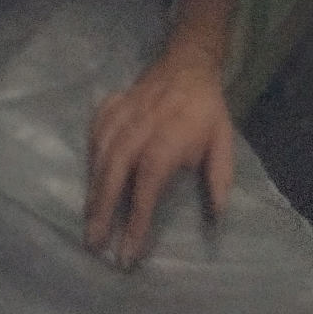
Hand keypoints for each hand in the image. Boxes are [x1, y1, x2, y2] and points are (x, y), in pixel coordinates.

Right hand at [85, 50, 235, 266]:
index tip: (129, 249)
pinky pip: (94, 135)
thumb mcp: (224, 143)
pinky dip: (89, 158)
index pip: (148, 185)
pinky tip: (89, 179)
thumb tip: (216, 217)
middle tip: (94, 243)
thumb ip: (219, 179)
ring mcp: (121, 116)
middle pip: (114, 172)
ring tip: (89, 221)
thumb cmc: (207, 111)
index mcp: (170, 139)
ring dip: (93, 191)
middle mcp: (140, 128)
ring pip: (100, 156)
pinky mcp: (110, 108)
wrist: (188, 64)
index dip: (137, 218)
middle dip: (103, 210)